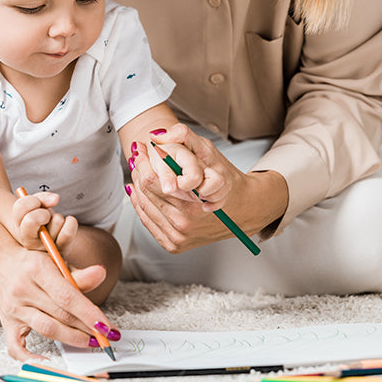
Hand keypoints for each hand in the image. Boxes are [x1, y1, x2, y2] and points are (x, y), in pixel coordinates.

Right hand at [0, 195, 115, 360]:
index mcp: (38, 269)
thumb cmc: (30, 261)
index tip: (107, 326)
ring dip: (71, 338)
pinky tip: (48, 360)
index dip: (89, 313)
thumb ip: (77, 272)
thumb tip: (101, 274)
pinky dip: (31, 357)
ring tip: (90, 342)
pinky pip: (16, 347)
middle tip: (105, 336)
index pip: (68, 296)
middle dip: (87, 328)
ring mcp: (14, 309)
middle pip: (61, 314)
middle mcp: (24, 289)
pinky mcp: (7, 324)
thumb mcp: (53, 259)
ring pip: (46, 329)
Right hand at [11, 191, 78, 252]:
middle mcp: (29, 242)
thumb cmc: (40, 217)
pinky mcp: (61, 249)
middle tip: (46, 215)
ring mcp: (45, 247)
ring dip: (57, 217)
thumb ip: (41, 198)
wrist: (48, 238)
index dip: (32, 201)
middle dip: (42, 211)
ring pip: (56, 220)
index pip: (20, 209)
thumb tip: (55, 199)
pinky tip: (66, 223)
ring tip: (53, 223)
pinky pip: (68, 232)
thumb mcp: (36, 205)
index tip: (37, 203)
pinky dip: (71, 222)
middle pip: (31, 219)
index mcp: (19, 228)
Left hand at [125, 124, 250, 251]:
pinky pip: (148, 223)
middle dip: (138, 171)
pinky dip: (142, 205)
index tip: (140, 148)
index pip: (151, 180)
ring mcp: (178, 237)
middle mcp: (183, 224)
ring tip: (140, 171)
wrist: (243, 210)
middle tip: (138, 156)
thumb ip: (183, 137)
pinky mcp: (174, 245)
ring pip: (143, 208)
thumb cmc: (225, 179)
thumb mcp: (208, 151)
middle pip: (144, 193)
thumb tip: (156, 136)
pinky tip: (141, 191)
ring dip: (138, 188)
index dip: (142, 161)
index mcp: (191, 203)